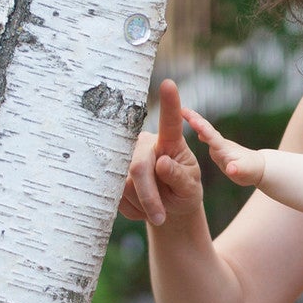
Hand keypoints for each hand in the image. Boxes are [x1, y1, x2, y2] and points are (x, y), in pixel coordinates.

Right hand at [117, 77, 205, 226]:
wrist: (167, 207)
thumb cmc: (183, 191)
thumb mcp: (190, 188)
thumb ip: (180, 177)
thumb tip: (161, 163)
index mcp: (170, 142)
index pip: (170, 123)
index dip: (169, 104)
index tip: (169, 84)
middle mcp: (144, 143)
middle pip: (138, 167)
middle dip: (149, 196)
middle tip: (160, 218)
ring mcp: (125, 156)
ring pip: (125, 185)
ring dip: (142, 205)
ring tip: (157, 209)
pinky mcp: (111, 173)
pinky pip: (116, 196)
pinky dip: (132, 210)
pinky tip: (142, 207)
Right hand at [177, 102, 266, 188]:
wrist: (257, 167)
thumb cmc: (252, 171)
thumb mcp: (245, 172)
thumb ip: (237, 170)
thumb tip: (231, 169)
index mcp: (224, 149)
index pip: (212, 136)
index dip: (202, 128)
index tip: (192, 119)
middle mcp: (220, 144)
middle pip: (206, 129)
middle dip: (195, 118)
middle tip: (182, 109)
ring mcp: (218, 145)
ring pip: (204, 130)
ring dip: (194, 120)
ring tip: (182, 111)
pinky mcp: (217, 148)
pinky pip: (205, 135)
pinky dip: (198, 129)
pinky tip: (191, 126)